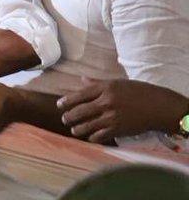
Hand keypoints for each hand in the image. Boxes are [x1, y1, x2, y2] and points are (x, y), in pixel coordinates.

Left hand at [57, 78, 188, 143]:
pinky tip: (90, 138)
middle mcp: (106, 103)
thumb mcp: (117, 82)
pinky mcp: (118, 129)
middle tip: (64, 119)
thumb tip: (82, 79)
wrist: (157, 106)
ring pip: (88, 125)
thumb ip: (97, 83)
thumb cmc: (138, 91)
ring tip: (74, 130)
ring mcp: (111, 117)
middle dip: (69, 117)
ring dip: (79, 129)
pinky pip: (101, 135)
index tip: (59, 105)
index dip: (67, 101)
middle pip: (80, 111)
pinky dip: (93, 137)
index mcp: (104, 89)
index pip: (80, 95)